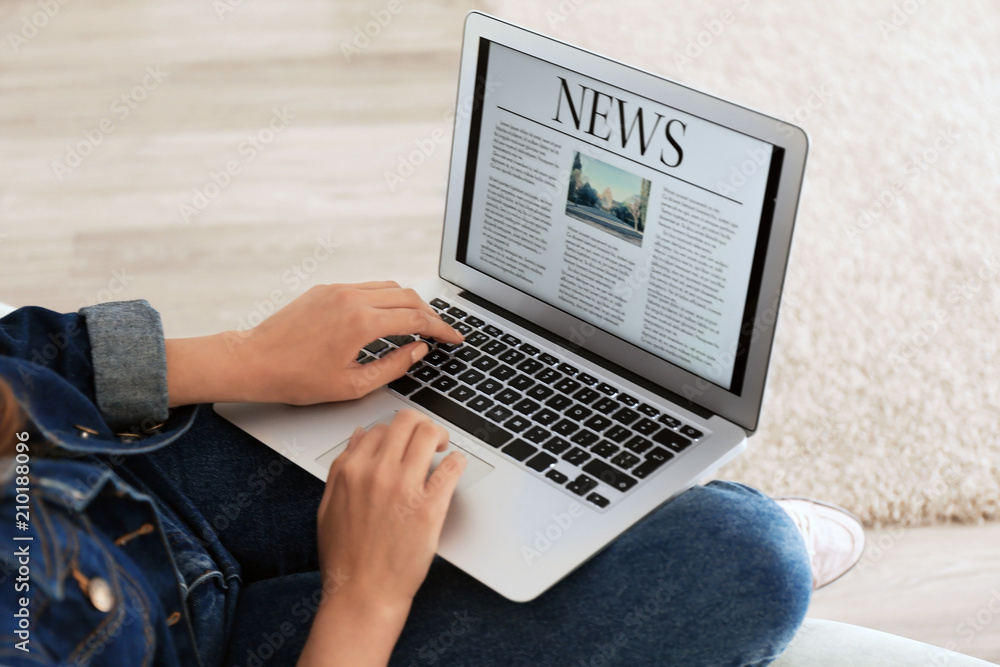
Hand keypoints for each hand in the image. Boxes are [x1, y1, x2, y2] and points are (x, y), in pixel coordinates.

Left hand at [165, 281, 463, 405]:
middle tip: (441, 332)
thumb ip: (393, 366)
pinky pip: (367, 286)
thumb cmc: (296, 378)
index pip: (417, 319)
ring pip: (389, 286)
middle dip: (430, 314)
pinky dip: (385, 298)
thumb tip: (417, 351)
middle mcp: (352, 298)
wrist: (254, 361)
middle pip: (409, 296)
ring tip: (418, 323)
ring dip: (409, 302)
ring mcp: (339, 289)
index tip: (454, 338)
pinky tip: (386, 316)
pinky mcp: (327, 289)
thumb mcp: (352, 385)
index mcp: (362, 322)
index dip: (442, 329)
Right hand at [298, 410, 465, 666]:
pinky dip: (457, 461)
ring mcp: (403, 488)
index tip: (404, 442)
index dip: (395, 433)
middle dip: (421, 424)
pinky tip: (455, 466)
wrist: (363, 594)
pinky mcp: (429, 507)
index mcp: (350, 471)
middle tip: (429, 438)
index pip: (379, 429)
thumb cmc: (345, 558)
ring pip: (428, 435)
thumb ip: (341, 467)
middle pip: (406, 422)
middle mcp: (376, 473)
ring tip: (442, 447)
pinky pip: (451, 468)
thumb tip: (359, 436)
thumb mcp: (328, 507)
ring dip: (439, 435)